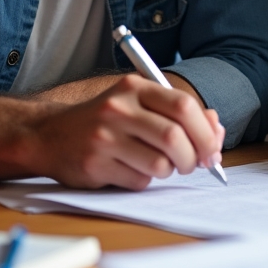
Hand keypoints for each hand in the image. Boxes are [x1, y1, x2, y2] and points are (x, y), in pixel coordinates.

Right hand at [25, 74, 224, 189]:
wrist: (50, 135)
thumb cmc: (106, 121)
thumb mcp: (139, 104)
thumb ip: (178, 113)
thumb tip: (216, 129)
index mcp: (135, 87)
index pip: (183, 106)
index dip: (206, 132)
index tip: (212, 148)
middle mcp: (119, 108)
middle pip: (175, 137)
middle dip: (194, 158)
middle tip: (194, 165)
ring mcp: (104, 136)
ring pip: (160, 163)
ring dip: (169, 171)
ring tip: (159, 165)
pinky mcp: (95, 164)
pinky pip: (139, 180)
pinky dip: (145, 180)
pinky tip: (131, 169)